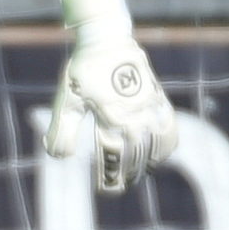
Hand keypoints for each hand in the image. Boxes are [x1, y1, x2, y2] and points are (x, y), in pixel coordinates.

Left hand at [48, 35, 179, 192]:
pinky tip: (162, 154)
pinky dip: (167, 144)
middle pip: (135, 154)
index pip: (112, 157)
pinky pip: (169, 126)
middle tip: (121, 185)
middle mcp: (133, 114)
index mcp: (109, 116)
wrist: (106, 39)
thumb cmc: (82, 71)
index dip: (110, 176)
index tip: (107, 190)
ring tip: (141, 173)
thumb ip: (61, 130)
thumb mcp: (66, 100)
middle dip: (129, 173)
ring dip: (149, 162)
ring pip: (155, 144)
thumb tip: (59, 157)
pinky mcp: (158, 98)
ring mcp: (149, 106)